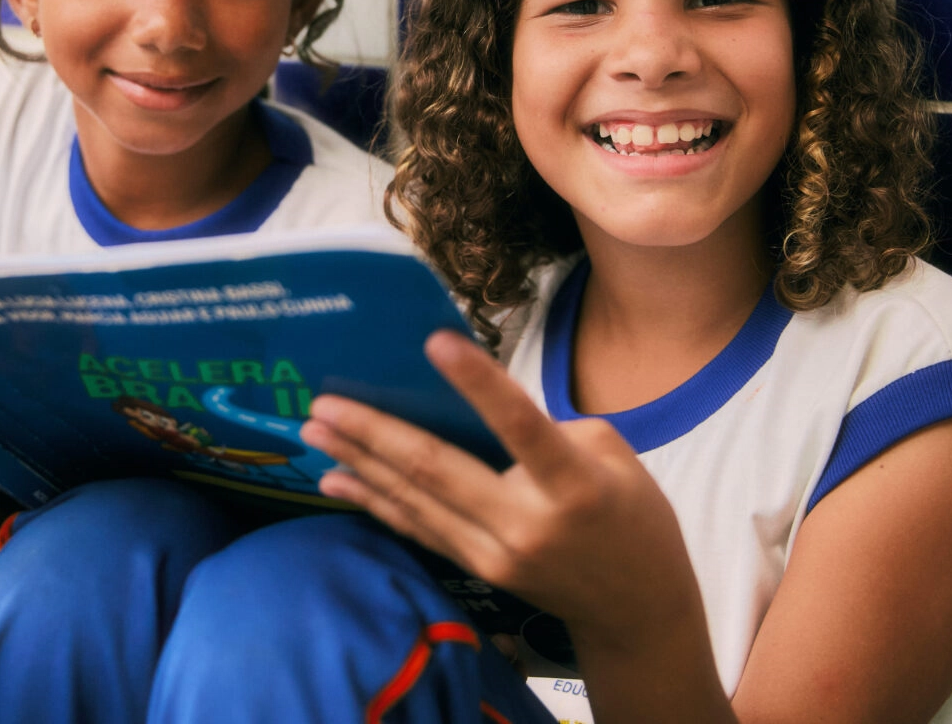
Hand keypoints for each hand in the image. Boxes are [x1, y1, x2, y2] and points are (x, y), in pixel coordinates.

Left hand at [299, 331, 704, 658]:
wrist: (636, 610)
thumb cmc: (632, 515)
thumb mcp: (613, 455)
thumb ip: (548, 427)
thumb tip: (472, 408)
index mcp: (571, 484)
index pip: (519, 426)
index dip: (477, 383)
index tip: (436, 341)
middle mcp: (526, 524)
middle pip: (439, 470)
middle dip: (375, 432)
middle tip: (326, 400)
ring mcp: (496, 554)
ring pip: (415, 500)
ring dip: (359, 461)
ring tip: (314, 429)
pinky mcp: (478, 570)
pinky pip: (418, 528)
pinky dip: (374, 501)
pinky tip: (336, 479)